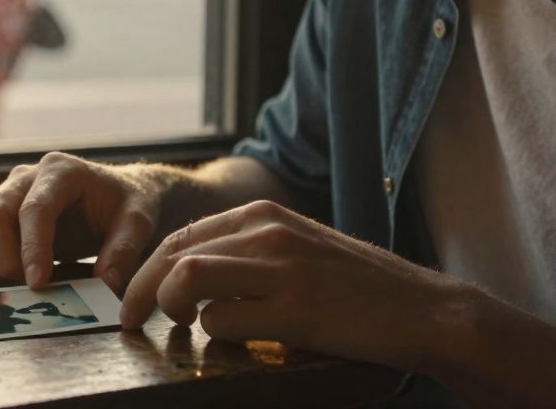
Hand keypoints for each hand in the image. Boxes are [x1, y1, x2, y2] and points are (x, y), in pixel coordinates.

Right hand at [0, 152, 163, 293]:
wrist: (119, 197)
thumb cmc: (127, 205)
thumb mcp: (138, 223)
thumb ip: (124, 250)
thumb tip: (106, 283)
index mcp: (60, 171)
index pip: (34, 208)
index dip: (32, 248)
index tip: (38, 284)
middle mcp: (26, 177)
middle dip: (4, 257)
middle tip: (32, 287)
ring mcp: (7, 194)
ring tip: (26, 282)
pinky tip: (17, 274)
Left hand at [120, 199, 455, 369]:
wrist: (423, 310)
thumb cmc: (360, 288)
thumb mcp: (300, 249)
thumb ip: (251, 252)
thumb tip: (192, 275)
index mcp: (265, 215)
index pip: (183, 234)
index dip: (150, 267)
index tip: (137, 296)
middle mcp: (267, 232)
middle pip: (174, 251)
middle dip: (143, 288)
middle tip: (132, 319)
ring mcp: (280, 268)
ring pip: (188, 276)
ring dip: (170, 305)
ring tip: (177, 326)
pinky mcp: (294, 309)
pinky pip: (223, 319)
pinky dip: (214, 334)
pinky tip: (230, 340)